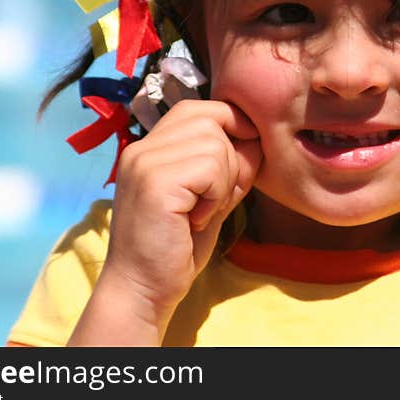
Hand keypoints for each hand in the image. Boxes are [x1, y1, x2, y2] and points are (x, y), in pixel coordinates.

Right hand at [97, 99, 260, 335]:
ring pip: (215, 143)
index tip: (235, 166)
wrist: (143, 290)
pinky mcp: (154, 181)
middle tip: (212, 199)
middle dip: (230, 158)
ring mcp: (145, 161)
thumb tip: (257, 136)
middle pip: (212, 117)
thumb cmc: (178, 248)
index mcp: (151, 147)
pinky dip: (216, 195)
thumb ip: (230, 166)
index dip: (229, 128)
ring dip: (223, 181)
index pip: (199, 108)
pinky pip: (210, 167)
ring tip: (200, 212)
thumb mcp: (212, 198)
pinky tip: (195, 220)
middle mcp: (143, 147)